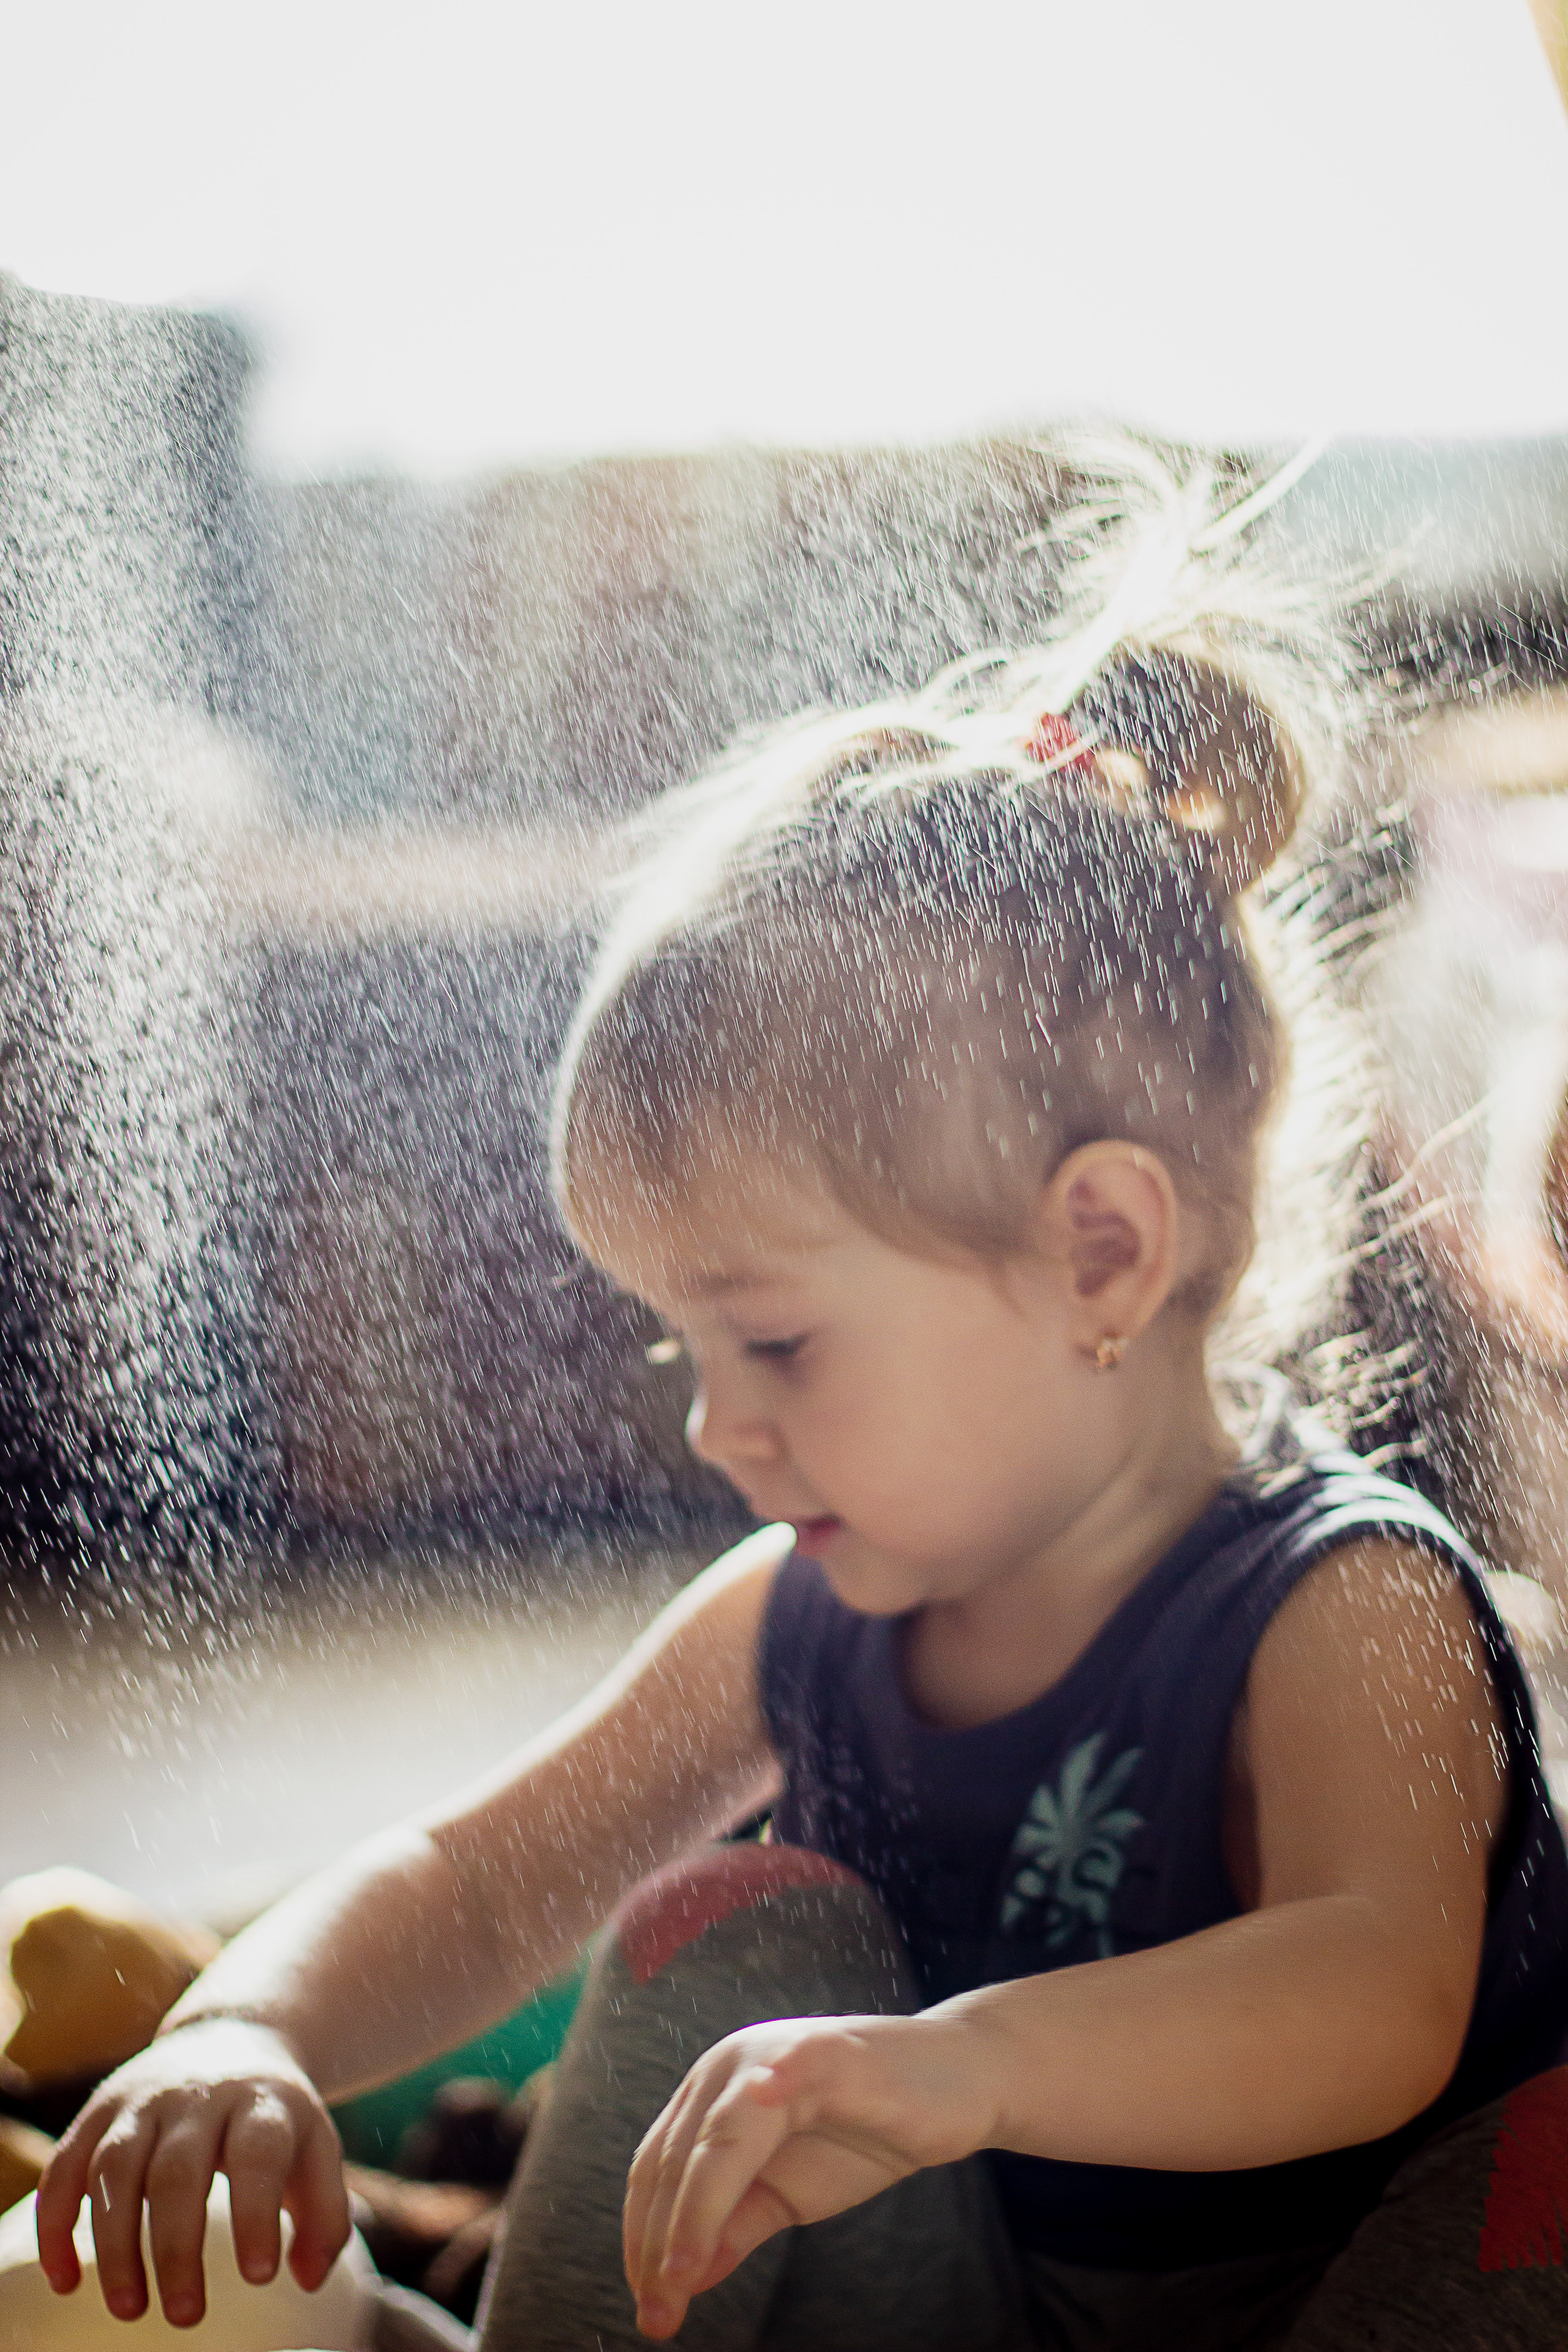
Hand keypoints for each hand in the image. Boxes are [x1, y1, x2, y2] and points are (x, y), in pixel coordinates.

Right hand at [34, 2017, 350, 2329]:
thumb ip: (326, 2215)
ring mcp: (141, 2100)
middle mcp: (197, 2096)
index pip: (258, 2153)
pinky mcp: (98, 2112)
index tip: (259, 2276)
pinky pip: (65, 2167)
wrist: (230, 2038)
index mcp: (260, 2102)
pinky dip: (55, 2225)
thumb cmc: (274, 2118)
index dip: (256, 2213)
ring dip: (114, 2244)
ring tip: (128, 2310)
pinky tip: (65, 2280)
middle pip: (178, 2170)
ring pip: (115, 2168)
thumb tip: (309, 2280)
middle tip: (185, 2317)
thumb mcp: (317, 2149)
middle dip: (177, 2248)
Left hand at [622, 2010, 991, 2339]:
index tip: (650, 2306)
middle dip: (656, 2247)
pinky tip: (720, 2210)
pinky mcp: (816, 2058)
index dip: (642, 2240)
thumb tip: (680, 2281)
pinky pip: (761, 2111)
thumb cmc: (870, 2131)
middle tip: (657, 2317)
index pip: (656, 2169)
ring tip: (674, 2289)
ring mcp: (769, 2055)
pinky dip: (729, 2166)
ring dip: (682, 2224)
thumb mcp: (787, 2190)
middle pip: (669, 2163)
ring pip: (702, 2147)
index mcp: (714, 2089)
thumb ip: (734, 2223)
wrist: (961, 2081)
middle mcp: (727, 2064)